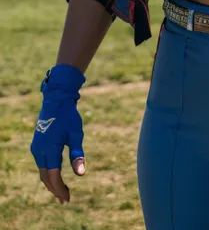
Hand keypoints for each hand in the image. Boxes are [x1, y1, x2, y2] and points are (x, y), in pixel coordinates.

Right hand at [30, 65, 85, 203]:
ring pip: (43, 171)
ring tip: (62, 191)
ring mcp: (36, 148)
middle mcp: (39, 151)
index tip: (68, 199)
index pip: (53, 177)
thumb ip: (77, 155)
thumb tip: (81, 174)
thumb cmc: (69, 117)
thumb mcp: (76, 135)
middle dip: (55, 189)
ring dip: (51, 182)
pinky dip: (49, 173)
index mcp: (49, 150)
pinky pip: (42, 164)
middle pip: (46, 177)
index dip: (60, 190)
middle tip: (66, 199)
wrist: (56, 100)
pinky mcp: (37, 145)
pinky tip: (56, 176)